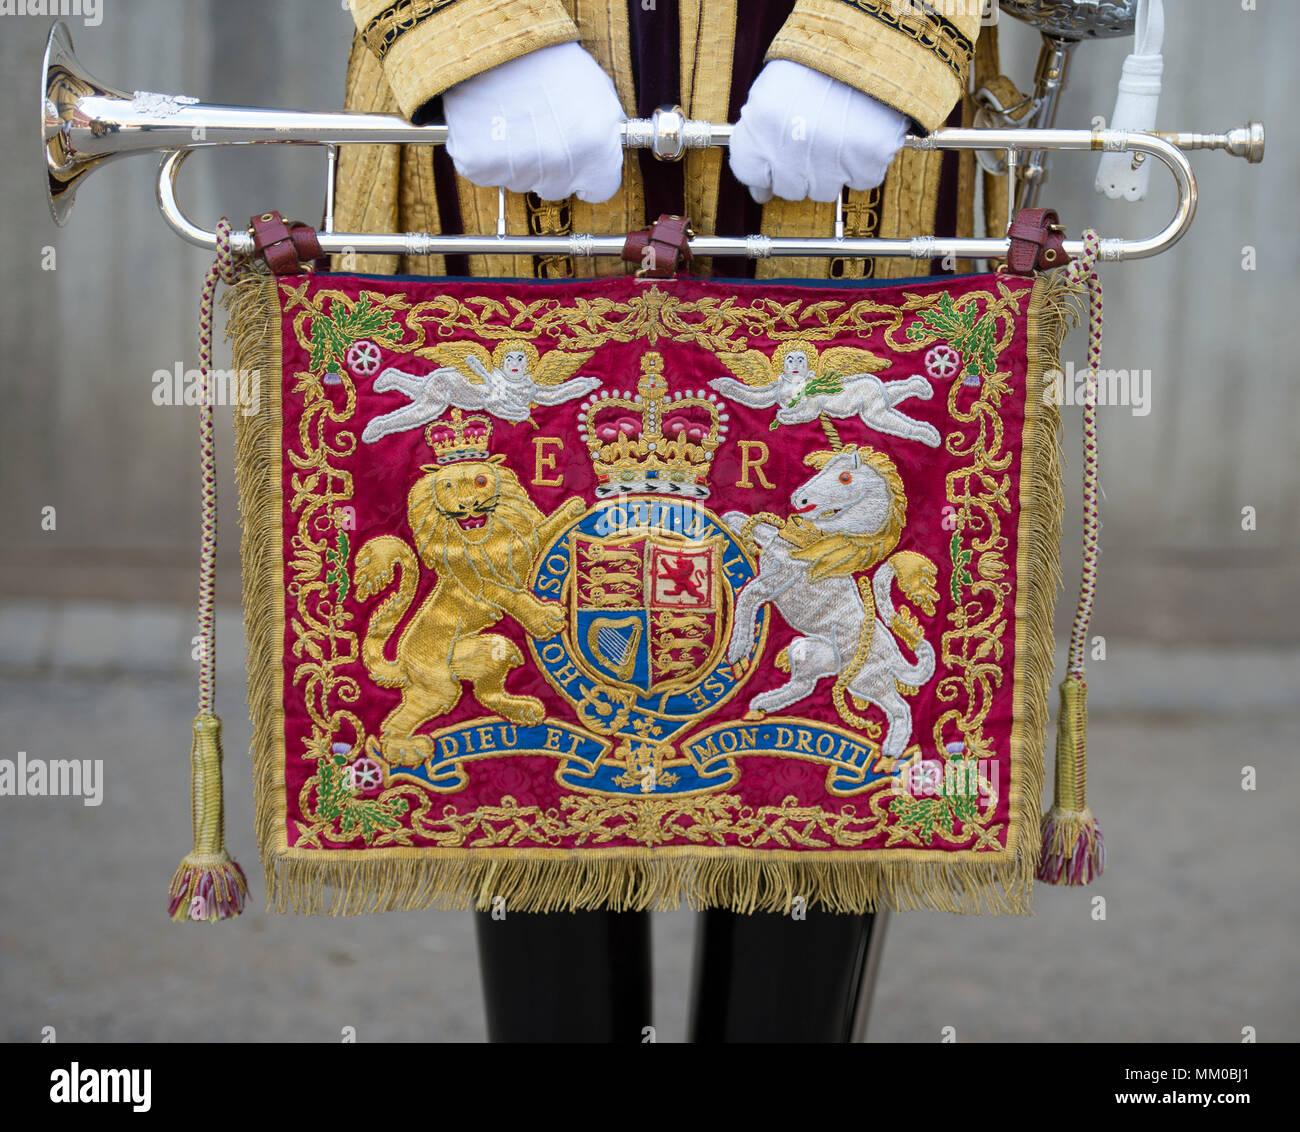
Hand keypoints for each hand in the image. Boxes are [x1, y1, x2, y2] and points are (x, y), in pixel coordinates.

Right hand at [442, 41, 624, 202]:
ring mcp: (520, 171)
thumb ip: (603, 124)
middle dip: (552, 165)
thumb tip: (603, 141)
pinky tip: (491, 125)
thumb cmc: (546, 56)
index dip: (588, 172)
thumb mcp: (594, 85)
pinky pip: (487, 173)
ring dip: (519, 160)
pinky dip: (487, 157)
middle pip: (559, 187)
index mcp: (597, 148)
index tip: (578, 158)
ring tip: (514, 119)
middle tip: (539, 127)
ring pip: (523, 181)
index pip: (600, 188)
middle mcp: (562, 167)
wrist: (493, 39)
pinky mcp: (479, 164)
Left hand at [729, 60, 907, 202]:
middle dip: (799, 171)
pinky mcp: (867, 161)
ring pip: (824, 191)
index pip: (749, 172)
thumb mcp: (774, 88)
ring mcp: (829, 160)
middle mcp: (790, 151)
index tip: (774, 167)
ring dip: (831, 170)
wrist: (869, 42)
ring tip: (839, 132)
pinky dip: (864, 164)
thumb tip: (761, 190)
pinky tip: (861, 135)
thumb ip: (759, 138)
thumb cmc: (817, 63)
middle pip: (789, 188)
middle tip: (814, 140)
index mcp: (760, 126)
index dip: (764, 171)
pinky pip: (861, 180)